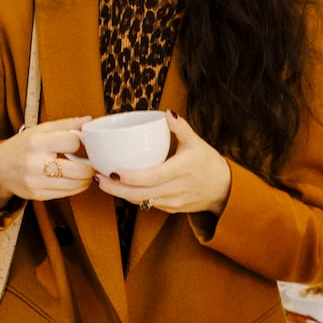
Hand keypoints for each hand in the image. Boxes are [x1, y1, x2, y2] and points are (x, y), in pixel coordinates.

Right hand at [0, 116, 94, 207]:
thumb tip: (89, 120)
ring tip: (88, 173)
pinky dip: (76, 188)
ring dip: (86, 179)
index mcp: (37, 142)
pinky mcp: (36, 195)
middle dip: (90, 167)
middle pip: (77, 169)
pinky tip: (78, 181)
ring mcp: (34, 181)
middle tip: (94, 163)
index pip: (72, 142)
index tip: (83, 144)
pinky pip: (64, 194)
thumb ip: (66, 124)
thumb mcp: (41, 129)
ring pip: (73, 184)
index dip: (81, 142)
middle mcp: (34, 163)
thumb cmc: (23, 145)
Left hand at [94, 112, 231, 215]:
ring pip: (142, 201)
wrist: (224, 189)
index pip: (151, 178)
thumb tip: (165, 112)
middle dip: (116, 189)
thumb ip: (180, 127)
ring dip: (121, 194)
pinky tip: (121, 188)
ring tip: (103, 182)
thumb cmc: (208, 163)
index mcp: (180, 171)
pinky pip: (148, 204)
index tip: (111, 171)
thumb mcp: (196, 142)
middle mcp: (175, 190)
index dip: (130, 178)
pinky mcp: (171, 209)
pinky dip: (133, 197)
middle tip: (98, 178)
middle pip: (140, 194)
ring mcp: (173, 202)